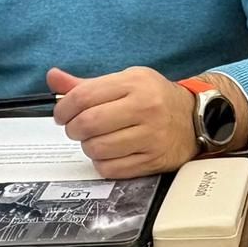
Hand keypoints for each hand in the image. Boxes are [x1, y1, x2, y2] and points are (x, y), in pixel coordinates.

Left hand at [49, 66, 196, 177]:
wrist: (195, 119)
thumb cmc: (155, 98)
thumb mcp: (127, 81)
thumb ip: (89, 84)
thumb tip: (53, 77)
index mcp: (135, 83)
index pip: (84, 96)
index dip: (63, 108)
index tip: (61, 115)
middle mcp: (145, 108)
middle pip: (88, 124)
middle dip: (73, 129)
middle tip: (76, 128)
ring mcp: (151, 136)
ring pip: (97, 148)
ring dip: (88, 147)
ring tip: (96, 139)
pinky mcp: (153, 160)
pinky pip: (111, 168)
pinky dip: (102, 163)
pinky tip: (109, 153)